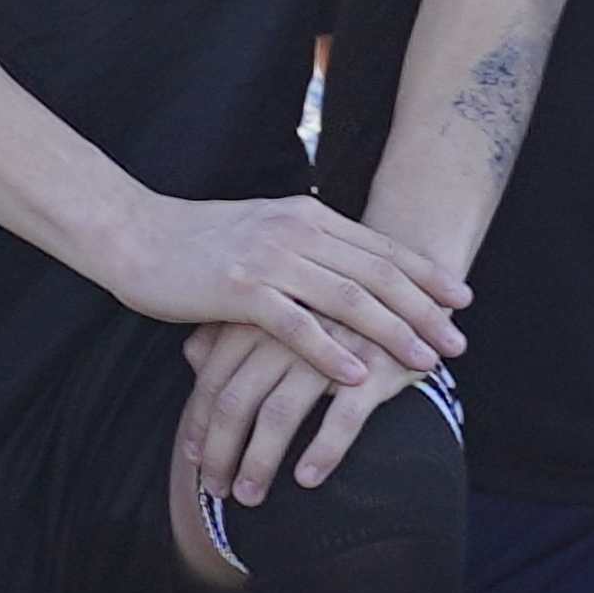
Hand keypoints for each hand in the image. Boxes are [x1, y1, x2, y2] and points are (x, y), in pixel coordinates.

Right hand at [69, 188, 462, 394]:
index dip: (426, 274)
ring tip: (423, 361)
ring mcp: (268, 259)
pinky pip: (295, 325)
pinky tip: (355, 375)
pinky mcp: (237, 289)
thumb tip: (345, 267)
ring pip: (347, 298)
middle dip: (424, 310)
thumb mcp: (261, 230)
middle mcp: (294, 231)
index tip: (461, 299)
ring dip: (391, 332)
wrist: (132, 234)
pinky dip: (330, 352)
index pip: (379, 246)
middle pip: (376, 273)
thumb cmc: (195, 240)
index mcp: (305, 216)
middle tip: (457, 342)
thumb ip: (303, 245)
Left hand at [167, 318, 418, 550]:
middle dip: (221, 451)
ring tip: (250, 498)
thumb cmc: (340, 303)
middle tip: (214, 490)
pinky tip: (307, 480)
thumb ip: (234, 330)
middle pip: (237, 400)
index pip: (214, 377)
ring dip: (259, 461)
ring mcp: (335, 348)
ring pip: (280, 412)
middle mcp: (291, 331)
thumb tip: (191, 356)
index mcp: (263, 316)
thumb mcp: (285, 308)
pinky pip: (344, 416)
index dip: (199, 422)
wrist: (419, 279)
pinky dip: (323, 450)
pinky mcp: (380, 365)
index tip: (192, 460)